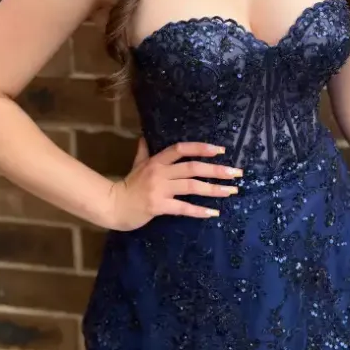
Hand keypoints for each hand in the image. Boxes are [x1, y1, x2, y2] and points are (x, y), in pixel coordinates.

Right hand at [106, 137, 240, 230]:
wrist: (113, 205)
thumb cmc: (127, 185)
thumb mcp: (136, 165)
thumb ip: (144, 151)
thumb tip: (145, 136)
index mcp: (156, 161)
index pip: (181, 149)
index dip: (201, 148)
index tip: (220, 150)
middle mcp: (160, 172)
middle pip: (192, 168)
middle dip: (216, 170)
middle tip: (236, 172)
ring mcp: (160, 189)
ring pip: (192, 186)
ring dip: (214, 189)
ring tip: (231, 191)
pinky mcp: (159, 206)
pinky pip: (183, 208)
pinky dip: (199, 210)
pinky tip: (213, 212)